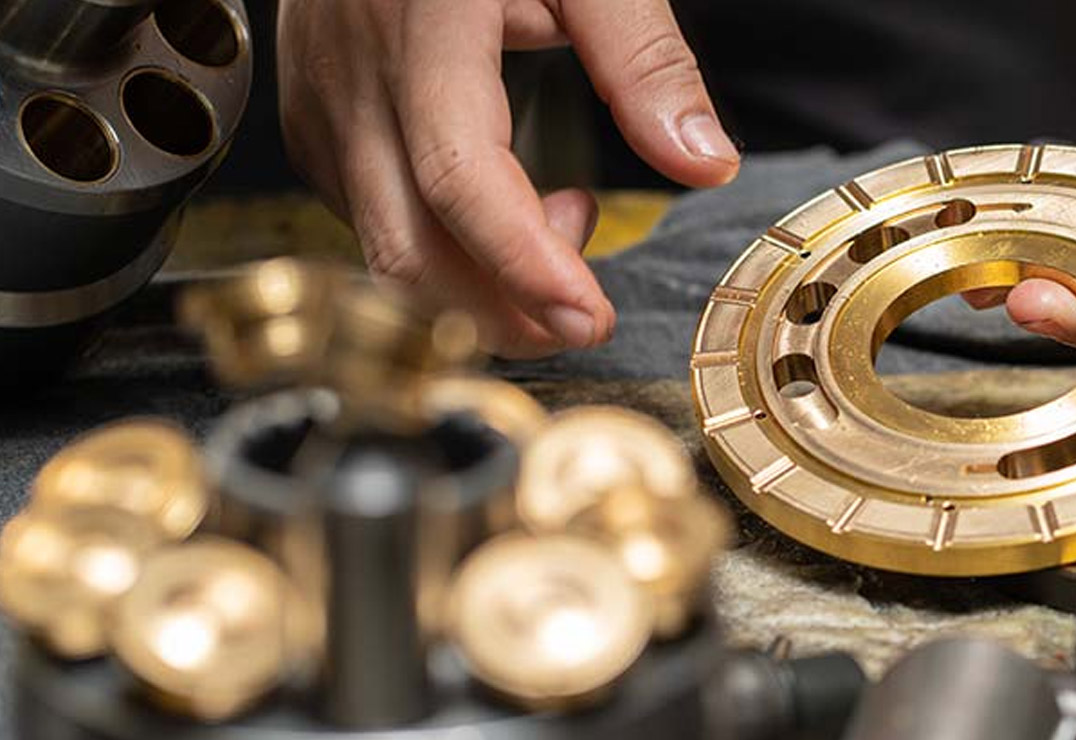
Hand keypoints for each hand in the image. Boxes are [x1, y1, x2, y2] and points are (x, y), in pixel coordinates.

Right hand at [277, 0, 739, 355]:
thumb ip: (645, 58)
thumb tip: (705, 162)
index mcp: (421, 30)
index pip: (458, 177)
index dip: (523, 264)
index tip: (589, 318)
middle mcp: (355, 81)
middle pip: (408, 250)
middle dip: (504, 315)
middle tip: (590, 317)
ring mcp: (323, 112)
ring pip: (387, 250)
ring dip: (483, 281)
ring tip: (569, 214)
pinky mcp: (316, 130)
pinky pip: (376, 222)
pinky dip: (451, 248)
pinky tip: (516, 201)